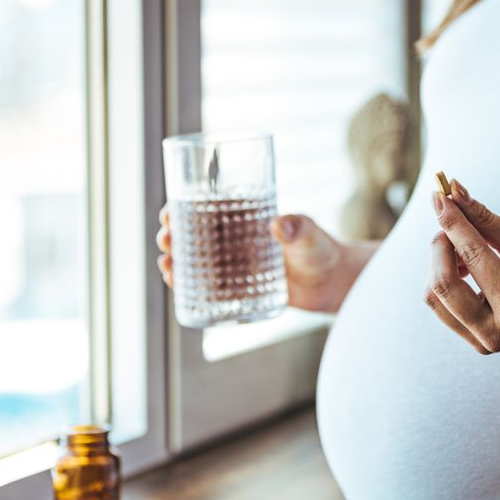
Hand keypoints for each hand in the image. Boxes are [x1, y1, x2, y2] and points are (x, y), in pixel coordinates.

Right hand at [156, 206, 369, 312]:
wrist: (333, 282)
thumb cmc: (322, 249)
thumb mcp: (310, 234)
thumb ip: (299, 227)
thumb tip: (280, 225)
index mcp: (244, 220)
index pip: (205, 209)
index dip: (182, 209)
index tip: (169, 212)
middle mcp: (235, 241)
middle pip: (193, 236)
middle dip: (172, 236)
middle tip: (166, 240)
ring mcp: (236, 266)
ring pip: (196, 263)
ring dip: (176, 263)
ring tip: (167, 267)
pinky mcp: (241, 290)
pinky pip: (209, 288)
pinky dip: (191, 288)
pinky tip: (178, 289)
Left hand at [425, 180, 499, 353]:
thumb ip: (486, 220)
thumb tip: (453, 192)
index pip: (471, 257)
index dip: (452, 222)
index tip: (439, 195)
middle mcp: (495, 334)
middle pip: (441, 285)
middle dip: (441, 245)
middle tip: (455, 221)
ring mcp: (483, 343)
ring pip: (434, 297)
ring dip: (441, 264)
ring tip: (467, 248)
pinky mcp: (475, 342)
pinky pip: (442, 306)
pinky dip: (446, 279)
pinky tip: (467, 267)